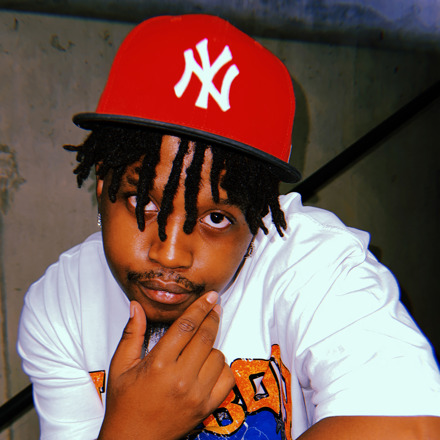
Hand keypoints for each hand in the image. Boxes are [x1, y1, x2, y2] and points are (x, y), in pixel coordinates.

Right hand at [98, 292, 234, 439]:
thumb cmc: (125, 404)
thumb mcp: (120, 366)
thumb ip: (132, 334)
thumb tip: (137, 306)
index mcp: (159, 364)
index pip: (186, 326)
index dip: (200, 307)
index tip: (210, 296)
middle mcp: (181, 378)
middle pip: (206, 336)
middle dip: (212, 317)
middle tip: (214, 306)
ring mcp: (196, 394)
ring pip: (218, 355)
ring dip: (212, 345)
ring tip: (201, 344)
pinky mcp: (206, 407)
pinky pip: (226, 378)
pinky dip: (222, 367)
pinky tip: (210, 364)